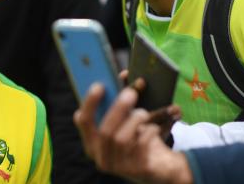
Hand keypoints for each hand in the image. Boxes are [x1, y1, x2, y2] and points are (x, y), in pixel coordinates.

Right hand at [74, 85, 192, 183]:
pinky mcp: (136, 170)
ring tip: (143, 113)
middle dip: (118, 109)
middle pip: (104, 131)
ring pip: (121, 139)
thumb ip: (122, 99)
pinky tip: (153, 129)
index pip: (84, 121)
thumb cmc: (138, 137)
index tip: (99, 85)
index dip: (90, 103)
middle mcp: (101, 156)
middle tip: (131, 92)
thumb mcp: (127, 120)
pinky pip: (140, 148)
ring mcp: (118, 166)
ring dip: (134, 121)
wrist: (160, 166)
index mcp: (92, 141)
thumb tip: (126, 74)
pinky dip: (147, 134)